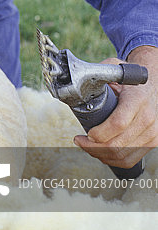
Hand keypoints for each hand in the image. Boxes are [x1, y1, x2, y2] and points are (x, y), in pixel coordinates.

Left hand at [73, 45, 157, 168]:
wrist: (154, 85)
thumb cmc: (131, 80)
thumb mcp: (116, 69)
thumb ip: (99, 72)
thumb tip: (79, 79)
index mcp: (137, 99)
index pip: (118, 123)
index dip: (99, 133)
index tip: (85, 133)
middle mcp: (148, 118)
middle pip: (117, 144)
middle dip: (92, 146)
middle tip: (79, 141)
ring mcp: (152, 133)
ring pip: (122, 155)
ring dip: (99, 154)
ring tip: (87, 146)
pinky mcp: (152, 142)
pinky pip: (130, 160)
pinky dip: (112, 160)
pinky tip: (100, 153)